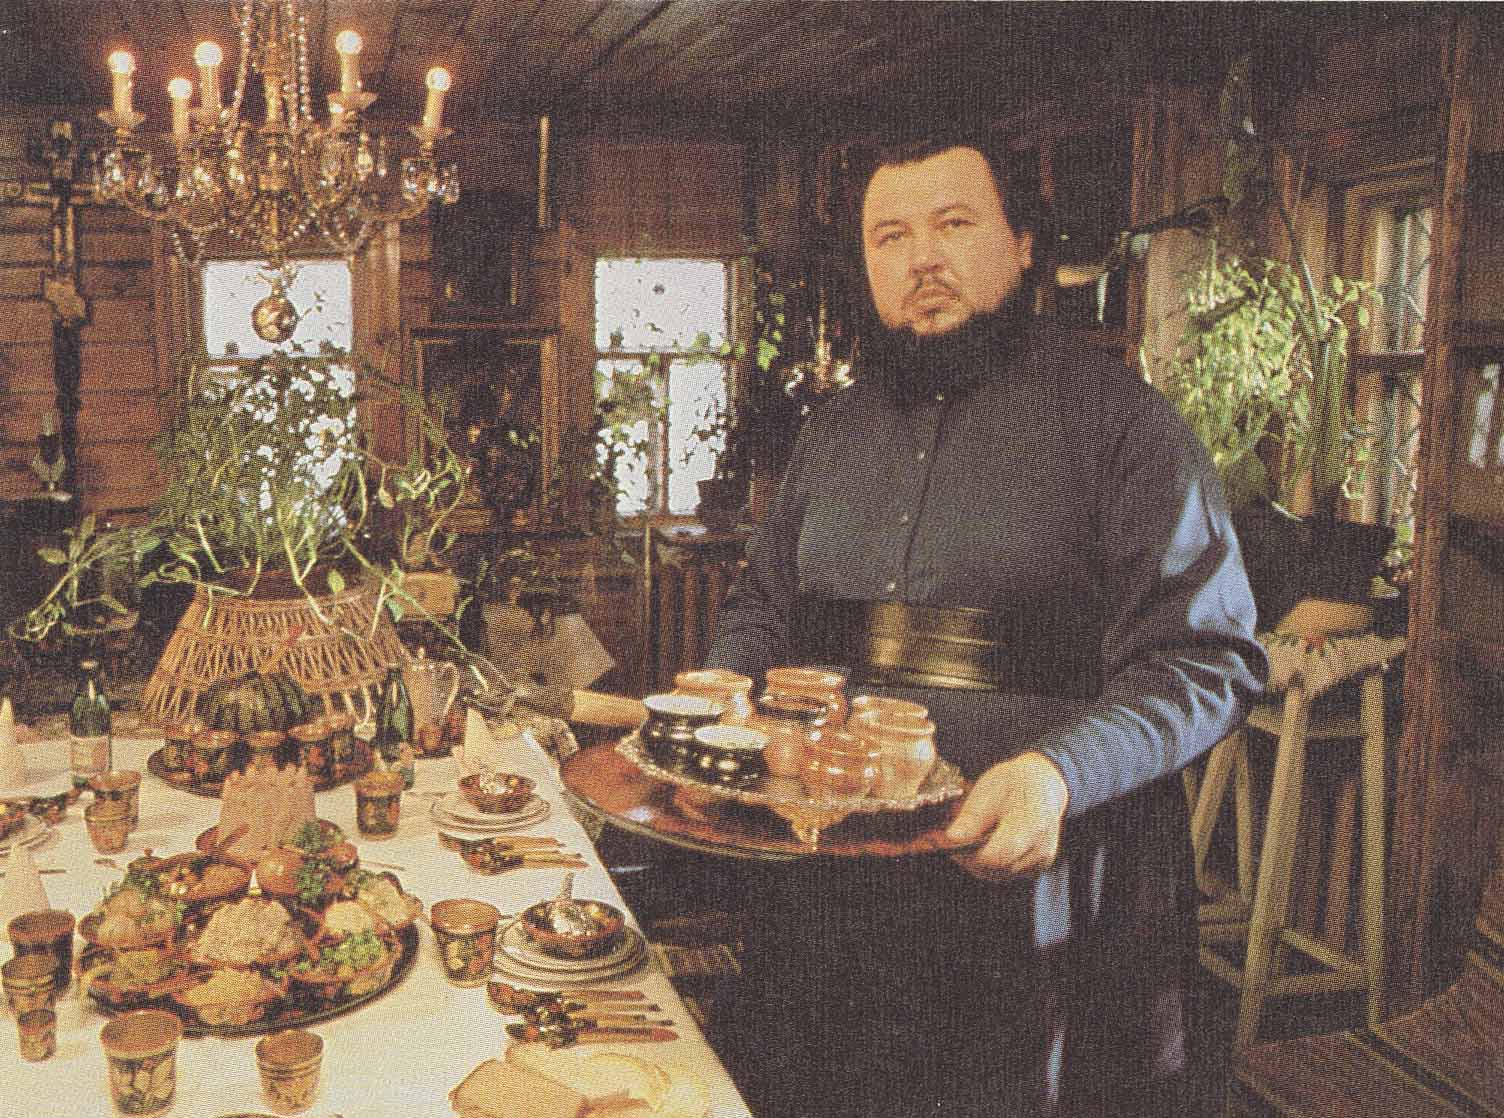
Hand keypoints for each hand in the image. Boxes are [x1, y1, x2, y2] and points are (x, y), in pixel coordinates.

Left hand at [945, 752, 1069, 881]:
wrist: (1042, 783)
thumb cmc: (1014, 783)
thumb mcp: (989, 789)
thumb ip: (972, 816)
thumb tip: (952, 838)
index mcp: (1031, 824)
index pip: (995, 856)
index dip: (969, 854)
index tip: (951, 840)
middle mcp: (1041, 847)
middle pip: (995, 869)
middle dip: (968, 858)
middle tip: (951, 839)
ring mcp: (1041, 860)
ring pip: (999, 874)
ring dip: (977, 862)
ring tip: (967, 839)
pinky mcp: (1038, 866)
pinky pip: (1007, 873)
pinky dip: (991, 865)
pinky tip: (983, 845)